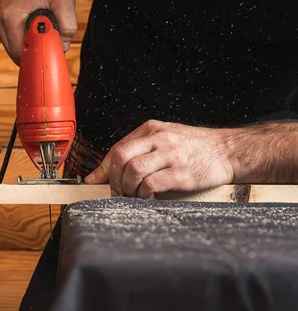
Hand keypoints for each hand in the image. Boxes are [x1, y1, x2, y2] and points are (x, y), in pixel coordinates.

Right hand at [0, 0, 76, 64]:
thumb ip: (69, 23)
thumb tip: (63, 46)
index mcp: (10, 17)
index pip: (19, 52)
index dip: (36, 55)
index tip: (49, 51)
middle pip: (16, 54)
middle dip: (34, 51)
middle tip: (47, 39)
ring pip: (14, 50)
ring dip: (29, 46)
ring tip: (39, 31)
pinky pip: (12, 44)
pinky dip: (23, 41)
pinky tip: (32, 29)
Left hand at [84, 120, 233, 198]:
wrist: (229, 150)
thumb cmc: (194, 147)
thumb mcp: (164, 139)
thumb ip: (137, 150)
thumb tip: (104, 171)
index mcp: (151, 129)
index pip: (117, 148)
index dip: (105, 169)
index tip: (96, 182)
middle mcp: (159, 139)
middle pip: (121, 157)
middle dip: (114, 180)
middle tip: (117, 192)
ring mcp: (171, 155)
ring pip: (134, 171)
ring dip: (128, 188)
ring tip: (133, 195)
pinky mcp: (181, 172)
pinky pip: (152, 184)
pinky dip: (144, 194)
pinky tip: (149, 197)